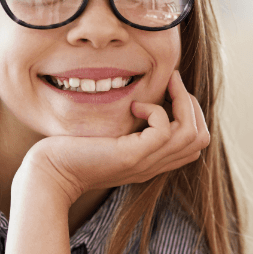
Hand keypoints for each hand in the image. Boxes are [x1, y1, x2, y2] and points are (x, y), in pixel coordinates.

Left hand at [21, 70, 209, 205]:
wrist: (50, 172)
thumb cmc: (73, 150)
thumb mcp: (110, 137)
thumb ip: (130, 127)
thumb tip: (142, 99)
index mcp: (152, 160)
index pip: (195, 143)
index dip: (192, 113)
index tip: (171, 89)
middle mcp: (154, 164)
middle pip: (201, 139)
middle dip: (192, 104)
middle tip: (172, 81)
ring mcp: (145, 162)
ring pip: (192, 134)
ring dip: (182, 101)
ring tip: (164, 83)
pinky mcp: (131, 156)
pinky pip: (164, 131)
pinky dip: (156, 110)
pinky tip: (134, 105)